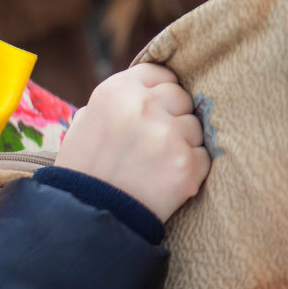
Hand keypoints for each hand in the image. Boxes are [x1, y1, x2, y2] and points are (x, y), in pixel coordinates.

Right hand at [54, 63, 208, 221]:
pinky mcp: (186, 164)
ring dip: (182, 142)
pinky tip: (164, 178)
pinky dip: (189, 167)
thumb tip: (150, 90)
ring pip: (195, 126)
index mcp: (116, 90)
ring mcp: (168, 134)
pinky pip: (203, 155)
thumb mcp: (87, 120)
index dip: (159, 90)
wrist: (87, 215)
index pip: (159, 73)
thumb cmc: (84, 168)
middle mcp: (144, 106)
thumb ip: (119, 100)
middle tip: (153, 141)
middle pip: (181, 96)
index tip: (155, 108)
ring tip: (155, 163)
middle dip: (172, 115)